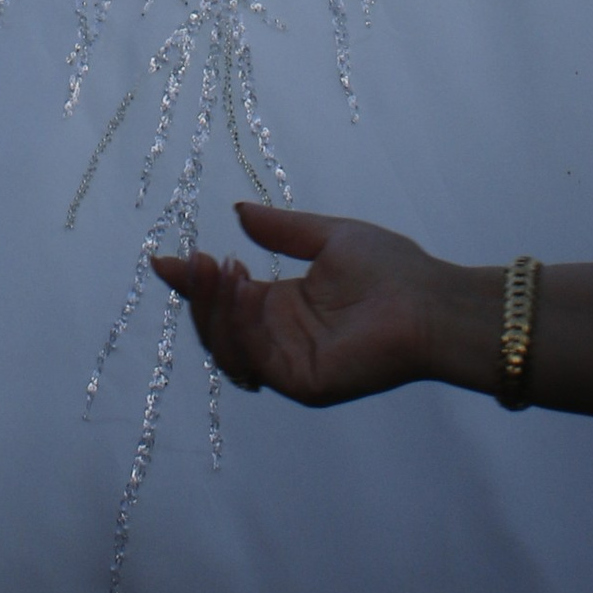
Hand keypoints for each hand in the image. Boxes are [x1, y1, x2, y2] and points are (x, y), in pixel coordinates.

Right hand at [151, 203, 460, 402]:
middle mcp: (281, 339)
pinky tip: (243, 288)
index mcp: (284, 308)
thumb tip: (238, 211)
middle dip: (200, 294)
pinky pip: (255, 358)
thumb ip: (282, 230)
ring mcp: (289, 365)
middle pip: (218, 327)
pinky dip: (240, 323)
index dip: (195, 283)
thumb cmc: (391, 270)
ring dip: (215, 309)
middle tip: (196, 258)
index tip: (164, 260)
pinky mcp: (302, 382)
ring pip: (228, 347)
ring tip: (221, 267)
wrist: (428, 301)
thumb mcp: (328, 237)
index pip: (227, 300)